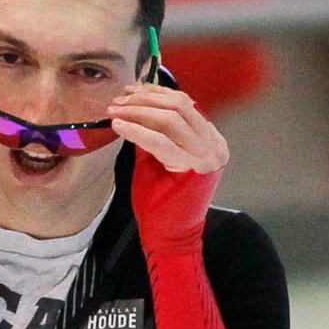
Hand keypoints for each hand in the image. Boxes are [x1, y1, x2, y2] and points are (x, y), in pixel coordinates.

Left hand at [111, 83, 228, 259]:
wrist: (171, 237)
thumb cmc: (164, 201)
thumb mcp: (160, 158)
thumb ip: (155, 132)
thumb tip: (134, 104)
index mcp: (211, 140)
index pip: (184, 104)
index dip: (154, 93)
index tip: (129, 92)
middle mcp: (214, 145)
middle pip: (179, 105)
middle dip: (144, 99)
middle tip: (118, 101)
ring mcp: (206, 157)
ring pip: (170, 118)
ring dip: (138, 111)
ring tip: (115, 112)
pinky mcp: (193, 169)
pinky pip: (160, 141)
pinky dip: (136, 130)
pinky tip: (119, 126)